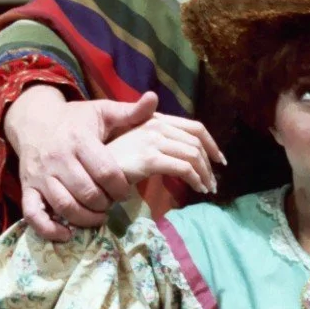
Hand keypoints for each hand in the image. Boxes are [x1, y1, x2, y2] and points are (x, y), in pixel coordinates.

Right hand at [5, 85, 160, 239]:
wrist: (34, 120)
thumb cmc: (75, 119)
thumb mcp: (102, 111)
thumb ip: (130, 112)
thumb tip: (154, 98)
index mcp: (80, 140)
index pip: (106, 171)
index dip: (121, 187)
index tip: (126, 191)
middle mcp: (58, 159)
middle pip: (87, 192)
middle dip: (105, 204)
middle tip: (112, 203)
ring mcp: (41, 175)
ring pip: (64, 206)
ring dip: (85, 218)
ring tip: (98, 215)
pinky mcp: (27, 188)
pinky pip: (33, 215)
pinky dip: (49, 230)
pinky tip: (67, 233)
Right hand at [105, 113, 224, 192]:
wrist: (90, 165)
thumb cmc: (113, 157)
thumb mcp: (138, 144)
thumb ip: (161, 142)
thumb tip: (188, 153)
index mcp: (156, 119)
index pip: (195, 127)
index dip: (212, 143)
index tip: (219, 160)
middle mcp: (156, 124)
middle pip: (197, 142)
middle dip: (210, 164)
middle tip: (214, 182)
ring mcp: (152, 140)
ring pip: (193, 155)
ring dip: (205, 174)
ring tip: (207, 189)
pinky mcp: (149, 158)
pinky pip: (183, 168)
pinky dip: (195, 179)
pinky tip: (196, 188)